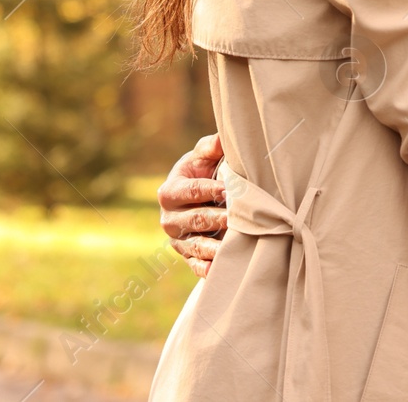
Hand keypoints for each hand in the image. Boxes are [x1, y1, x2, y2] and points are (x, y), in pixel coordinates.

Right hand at [157, 133, 227, 277]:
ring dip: (214, 246)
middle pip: (196, 219)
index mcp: (169, 192)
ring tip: (232, 245)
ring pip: (196, 244)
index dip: (210, 190)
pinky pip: (195, 265)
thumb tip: (223, 138)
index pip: (191, 192)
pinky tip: (219, 268)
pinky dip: (206, 268)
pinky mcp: (187, 256)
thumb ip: (210, 147)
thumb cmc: (201, 172)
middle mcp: (169, 218)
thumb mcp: (202, 157)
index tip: (229, 190)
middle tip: (238, 217)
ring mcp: (177, 240)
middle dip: (217, 218)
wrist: (196, 196)